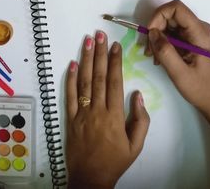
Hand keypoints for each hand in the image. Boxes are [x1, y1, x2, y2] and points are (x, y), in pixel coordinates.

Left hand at [66, 31, 149, 188]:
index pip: (114, 81)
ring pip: (83, 82)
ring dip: (85, 60)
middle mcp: (97, 110)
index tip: (115, 46)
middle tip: (100, 35)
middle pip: (98, 76)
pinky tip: (71, 64)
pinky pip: (69, 96)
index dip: (115, 62)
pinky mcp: (70, 118)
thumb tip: (137, 94)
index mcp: (114, 115)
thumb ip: (140, 119)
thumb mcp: (136, 145)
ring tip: (87, 42)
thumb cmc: (116, 161)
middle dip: (99, 53)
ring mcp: (81, 113)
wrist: (91, 177)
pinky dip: (69, 79)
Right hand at [145, 0, 209, 112]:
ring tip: (153, 56)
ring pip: (168, 24)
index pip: (176, 8)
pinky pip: (171, 33)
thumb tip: (151, 33)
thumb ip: (165, 51)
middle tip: (149, 50)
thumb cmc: (199, 87)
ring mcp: (194, 33)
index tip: (150, 34)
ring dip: (157, 38)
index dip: (158, 16)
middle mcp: (198, 28)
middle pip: (170, 16)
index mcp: (200, 33)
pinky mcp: (190, 40)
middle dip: (155, 29)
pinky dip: (162, 43)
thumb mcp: (179, 72)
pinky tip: (159, 58)